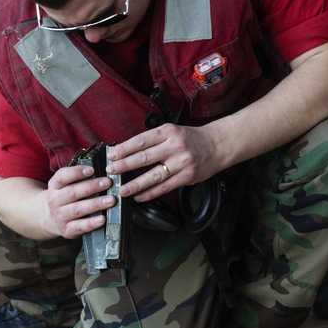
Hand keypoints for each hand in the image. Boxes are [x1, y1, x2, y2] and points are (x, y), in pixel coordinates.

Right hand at [43, 164, 114, 238]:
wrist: (50, 218)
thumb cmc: (65, 197)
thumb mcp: (65, 185)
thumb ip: (78, 178)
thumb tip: (101, 170)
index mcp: (54, 186)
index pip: (62, 177)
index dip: (76, 173)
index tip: (91, 170)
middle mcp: (55, 201)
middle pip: (72, 193)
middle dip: (91, 187)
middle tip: (107, 183)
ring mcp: (60, 216)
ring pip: (78, 209)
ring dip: (95, 204)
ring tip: (111, 200)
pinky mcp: (67, 230)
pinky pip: (80, 227)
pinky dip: (92, 223)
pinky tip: (102, 219)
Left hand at [106, 124, 220, 201]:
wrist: (217, 145)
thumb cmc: (190, 138)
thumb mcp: (171, 131)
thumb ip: (152, 140)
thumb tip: (126, 151)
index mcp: (167, 132)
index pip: (141, 141)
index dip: (124, 148)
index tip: (112, 155)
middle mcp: (174, 147)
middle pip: (145, 157)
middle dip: (125, 165)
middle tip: (111, 171)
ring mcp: (181, 163)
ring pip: (154, 175)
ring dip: (136, 184)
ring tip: (122, 189)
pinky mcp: (187, 177)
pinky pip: (165, 187)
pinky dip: (150, 193)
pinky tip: (139, 196)